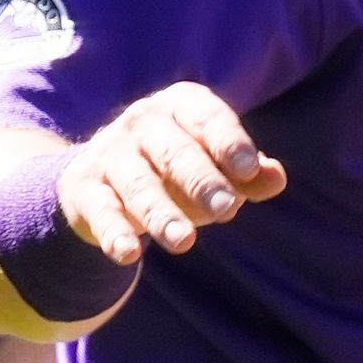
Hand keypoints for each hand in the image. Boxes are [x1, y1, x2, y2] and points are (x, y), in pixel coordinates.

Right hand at [57, 85, 287, 266]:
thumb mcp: (213, 166)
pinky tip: (128, 256)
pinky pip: (101, 213)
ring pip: (140, 186)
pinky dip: (113, 234)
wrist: (97, 177)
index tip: (249, 169)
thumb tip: (276, 179)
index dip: (229, 142)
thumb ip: (247, 174)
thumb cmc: (174, 170)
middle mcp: (142, 123)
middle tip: (228, 209)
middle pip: (175, 153)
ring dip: (162, 214)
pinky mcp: (85, 190)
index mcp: (180, 106)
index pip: (208, 118)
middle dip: (202, 181)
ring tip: (185, 242)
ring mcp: (110, 155)